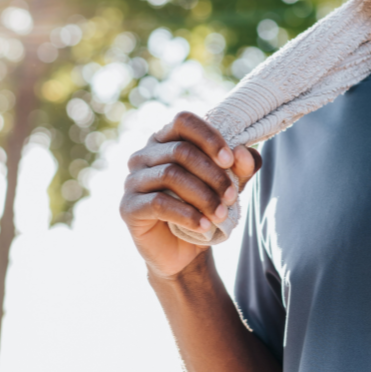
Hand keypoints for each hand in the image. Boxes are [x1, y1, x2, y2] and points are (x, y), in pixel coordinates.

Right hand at [120, 112, 260, 280]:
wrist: (184, 250)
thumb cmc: (204, 207)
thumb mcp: (230, 184)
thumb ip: (241, 166)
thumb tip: (242, 152)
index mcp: (166, 139)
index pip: (184, 121)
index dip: (208, 137)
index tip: (229, 160)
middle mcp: (144, 154)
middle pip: (181, 151)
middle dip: (212, 174)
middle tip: (231, 196)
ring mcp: (133, 180)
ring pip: (170, 175)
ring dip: (202, 195)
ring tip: (221, 214)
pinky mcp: (128, 207)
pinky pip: (158, 203)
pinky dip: (187, 214)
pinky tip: (204, 225)